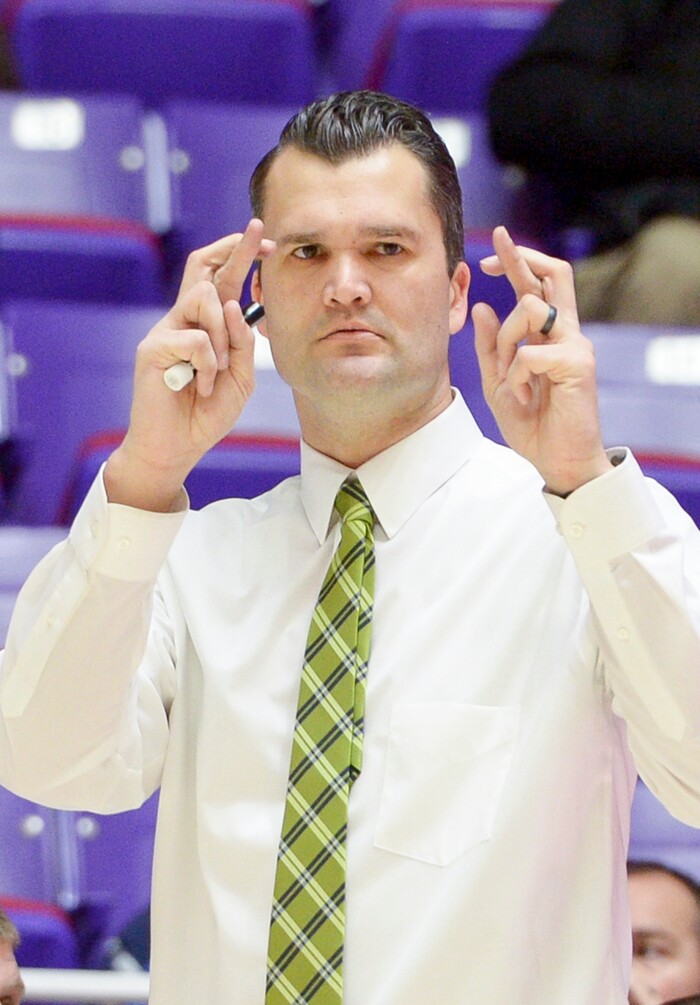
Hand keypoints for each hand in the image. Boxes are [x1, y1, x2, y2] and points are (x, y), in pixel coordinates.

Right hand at [104, 219, 275, 510]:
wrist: (175, 448)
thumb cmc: (206, 414)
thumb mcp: (239, 379)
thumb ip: (243, 344)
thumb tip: (237, 306)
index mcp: (205, 325)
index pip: (220, 278)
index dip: (241, 256)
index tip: (268, 242)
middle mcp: (183, 320)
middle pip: (202, 267)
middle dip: (235, 248)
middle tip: (259, 231)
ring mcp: (165, 331)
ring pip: (204, 300)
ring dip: (223, 333)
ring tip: (217, 370)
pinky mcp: (153, 349)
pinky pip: (195, 340)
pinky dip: (207, 365)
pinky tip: (200, 388)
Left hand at [472, 226, 611, 495]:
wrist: (558, 461)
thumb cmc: (533, 425)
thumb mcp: (499, 383)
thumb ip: (490, 348)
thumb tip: (483, 307)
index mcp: (549, 336)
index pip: (538, 286)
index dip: (518, 263)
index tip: (488, 259)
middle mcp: (567, 334)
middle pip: (554, 273)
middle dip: (522, 255)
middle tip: (497, 242)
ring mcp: (575, 346)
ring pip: (531, 309)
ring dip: (506, 340)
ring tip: (508, 378)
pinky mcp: (577, 364)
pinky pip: (530, 353)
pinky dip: (515, 374)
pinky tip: (522, 397)